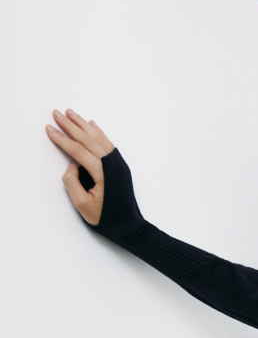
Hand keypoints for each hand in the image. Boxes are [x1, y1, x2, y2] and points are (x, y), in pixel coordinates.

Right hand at [45, 109, 114, 225]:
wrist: (128, 224)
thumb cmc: (105, 217)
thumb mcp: (82, 204)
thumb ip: (72, 182)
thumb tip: (71, 165)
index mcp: (101, 172)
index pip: (77, 150)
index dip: (62, 139)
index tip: (49, 129)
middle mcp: (111, 163)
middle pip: (87, 139)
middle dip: (70, 125)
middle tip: (56, 113)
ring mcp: (118, 163)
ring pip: (98, 138)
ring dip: (83, 124)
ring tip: (70, 113)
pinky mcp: (120, 165)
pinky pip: (107, 143)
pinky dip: (98, 132)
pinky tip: (91, 124)